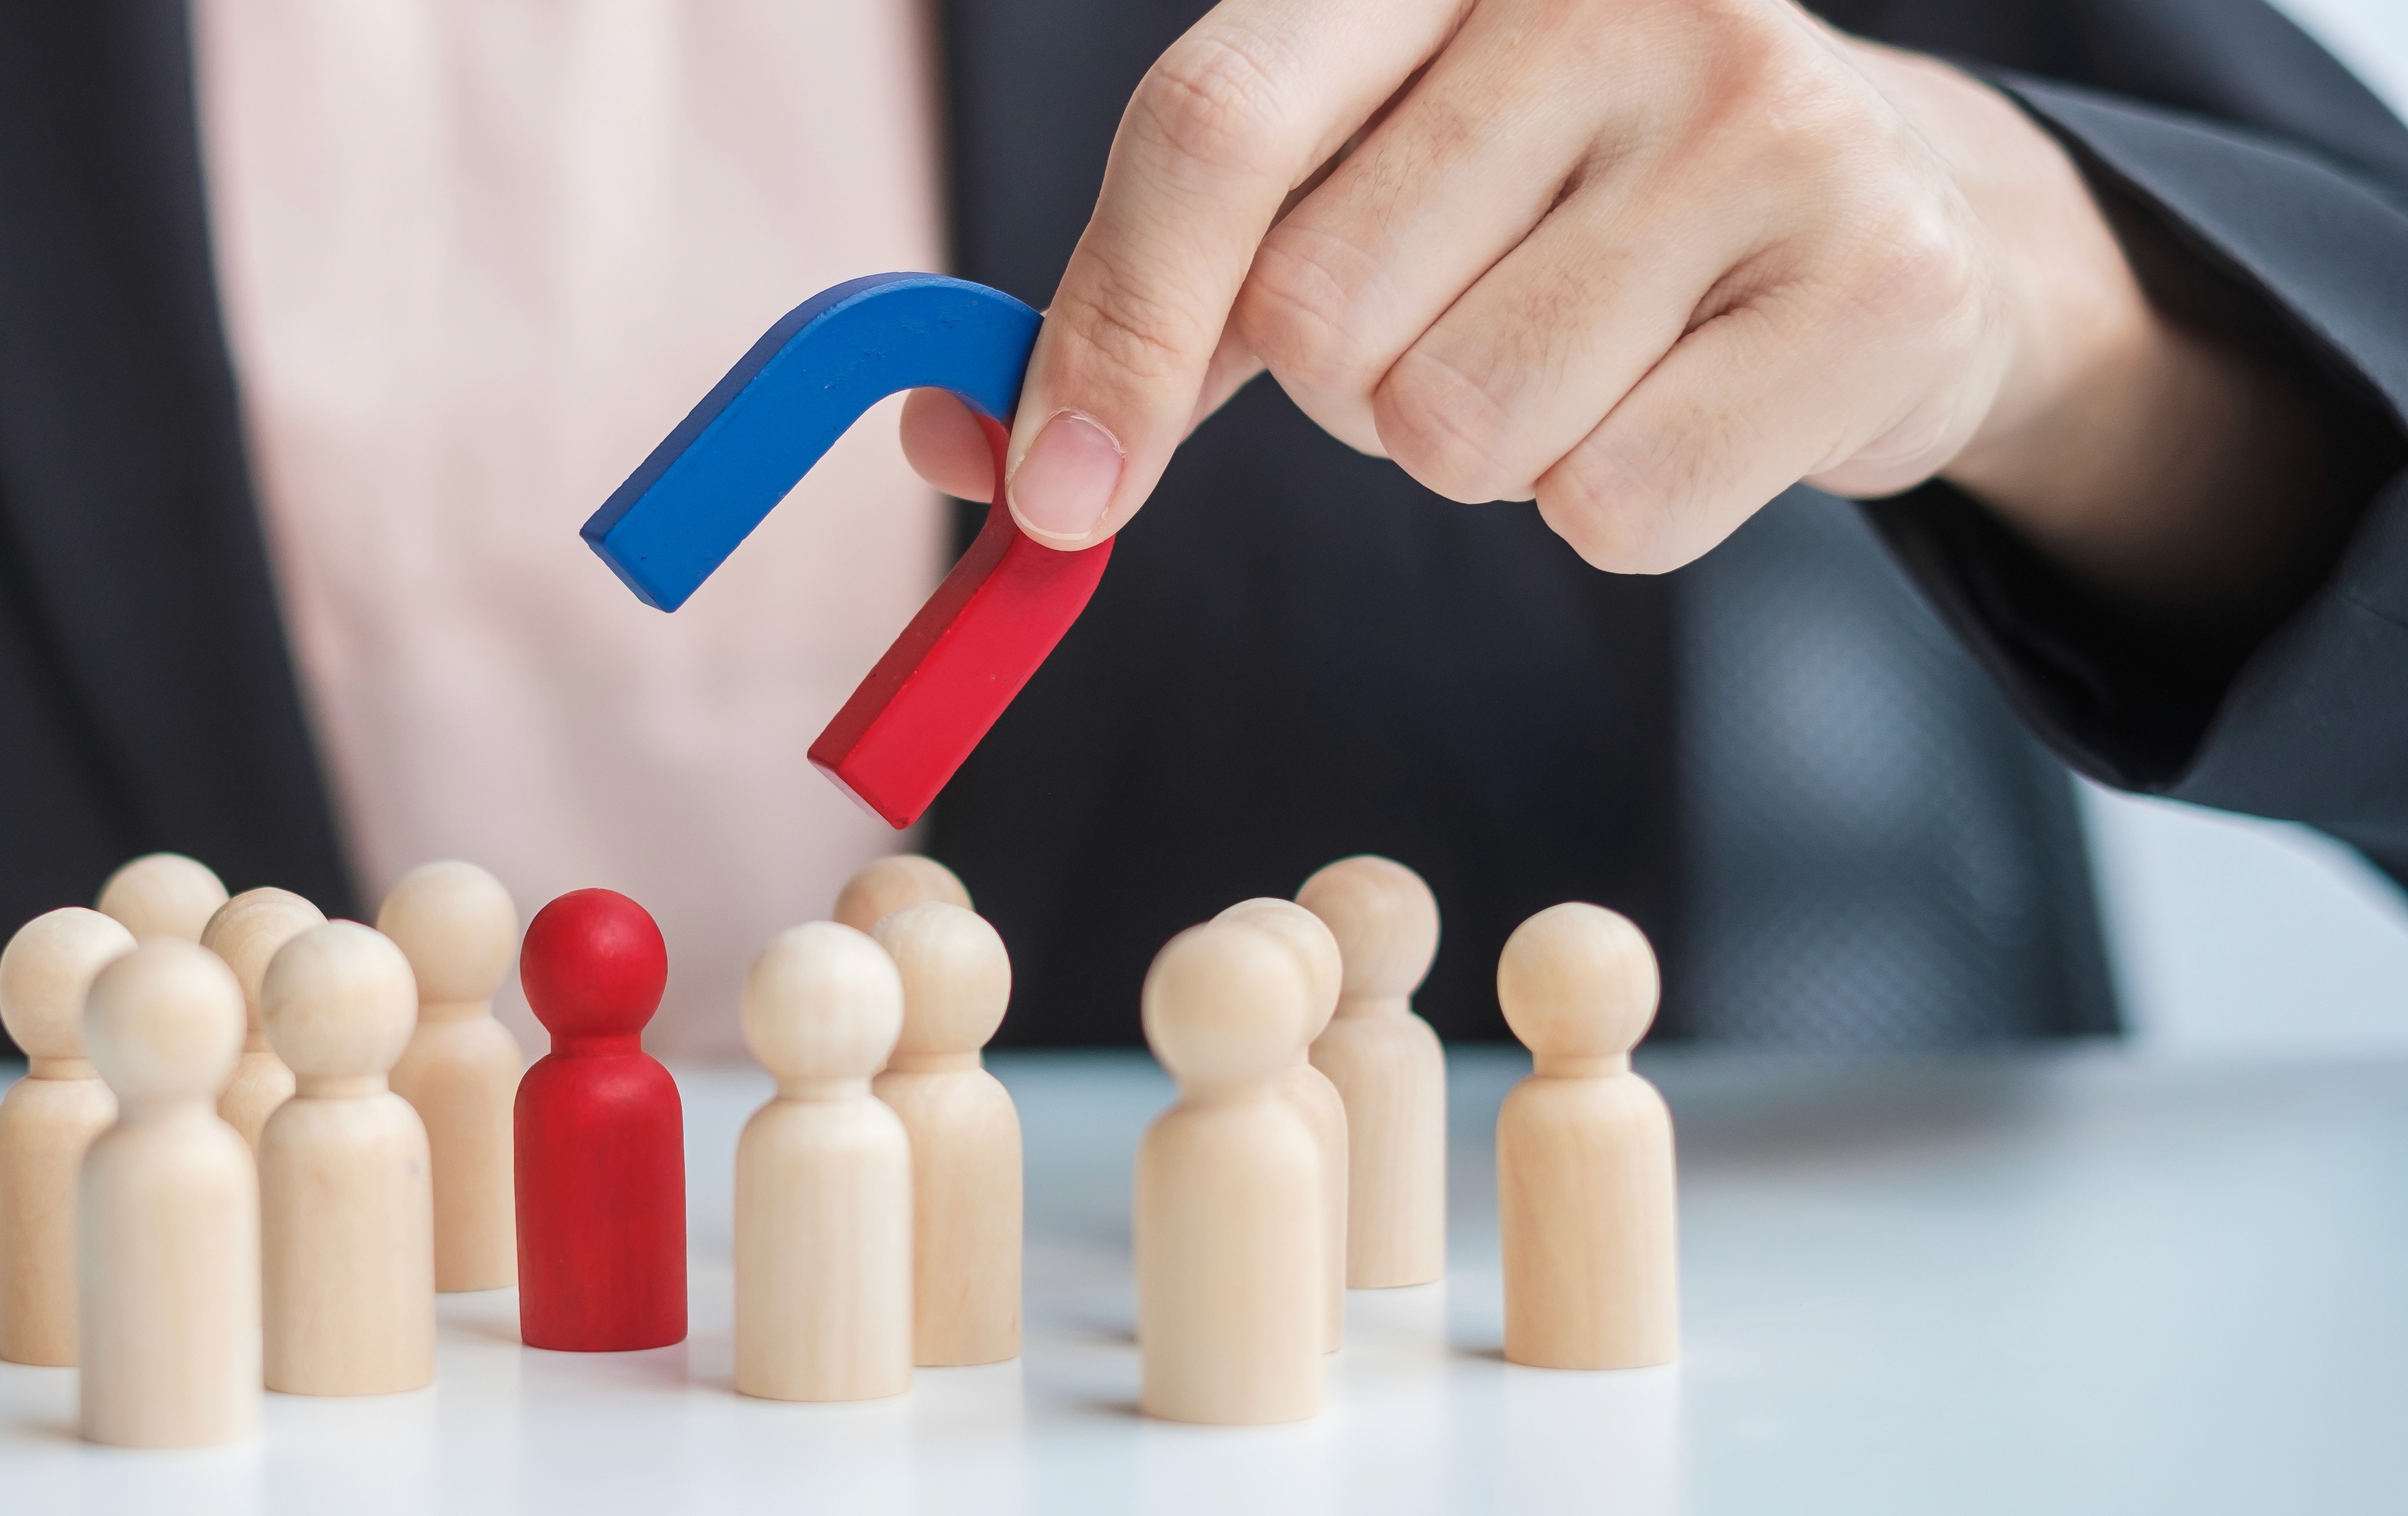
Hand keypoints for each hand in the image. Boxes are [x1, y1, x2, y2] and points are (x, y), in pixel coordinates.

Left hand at [901, 0, 2285, 599]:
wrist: (1891, 209)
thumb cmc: (1559, 204)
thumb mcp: (1346, 186)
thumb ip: (1149, 296)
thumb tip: (961, 443)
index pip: (1211, 128)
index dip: (1116, 329)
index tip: (1062, 491)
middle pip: (1323, 316)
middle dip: (1351, 391)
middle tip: (1465, 324)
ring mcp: (1759, 119)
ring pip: (1459, 428)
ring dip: (1482, 452)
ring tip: (1588, 348)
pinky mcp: (1872, 277)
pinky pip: (1613, 508)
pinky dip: (1620, 506)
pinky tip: (1693, 394)